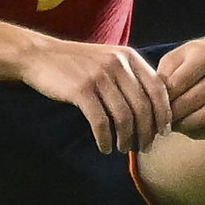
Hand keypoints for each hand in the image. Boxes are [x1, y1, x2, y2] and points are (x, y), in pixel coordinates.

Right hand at [20, 40, 171, 154]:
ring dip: (126, 139)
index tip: (163, 132)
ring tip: (123, 149)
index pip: (158, 88)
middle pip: (143, 106)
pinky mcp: (81, 90)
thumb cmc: (77, 63)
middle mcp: (118, 64)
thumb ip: (131, 76)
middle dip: (146, 132)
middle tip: (144, 147)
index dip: (164, 114)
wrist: (40, 55)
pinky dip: (105, 139)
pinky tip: (105, 147)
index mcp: (129, 57)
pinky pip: (100, 122)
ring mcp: (99, 76)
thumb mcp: (109, 59)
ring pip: (124, 117)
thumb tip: (155, 108)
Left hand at [156, 39, 204, 139]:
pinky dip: (197, 132)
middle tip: (157, 120)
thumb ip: (163, 77)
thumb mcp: (176, 58)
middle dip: (171, 114)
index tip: (150, 106)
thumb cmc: (195, 59)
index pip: (178, 83)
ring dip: (183, 125)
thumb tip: (151, 105)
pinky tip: (186, 126)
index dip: (161, 98)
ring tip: (171, 124)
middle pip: (192, 101)